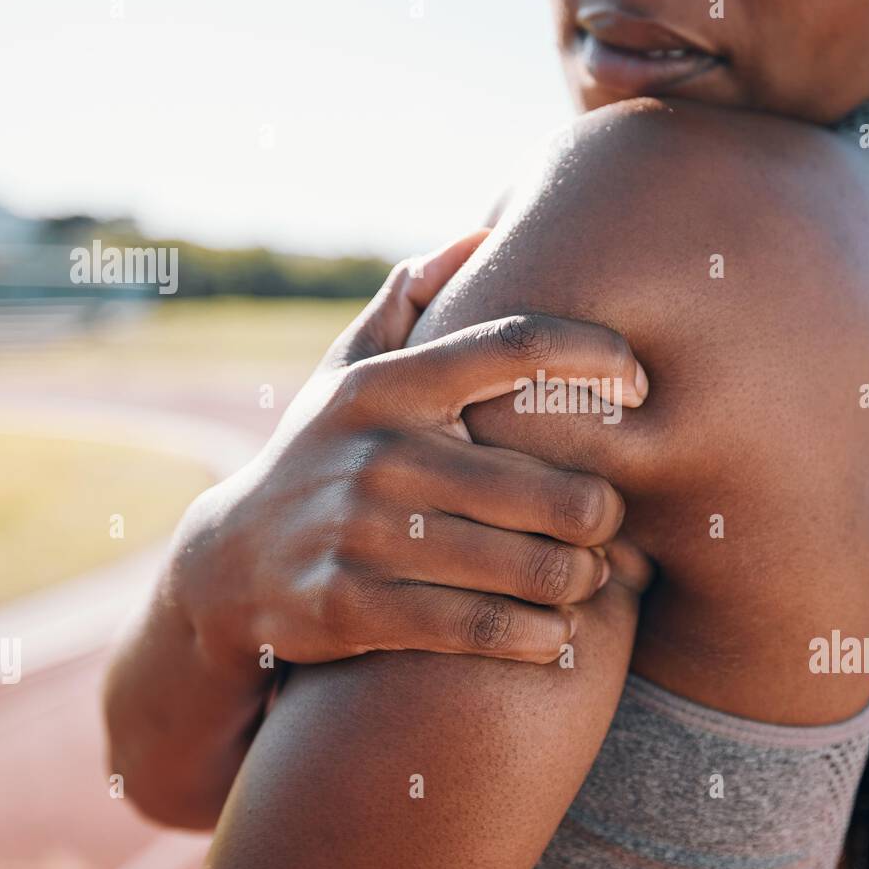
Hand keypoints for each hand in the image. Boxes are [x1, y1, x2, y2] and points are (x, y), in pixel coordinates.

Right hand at [173, 230, 649, 678]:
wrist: (228, 566)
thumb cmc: (324, 456)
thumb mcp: (347, 373)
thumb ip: (411, 303)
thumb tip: (482, 231)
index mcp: (390, 385)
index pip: (514, 347)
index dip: (596, 356)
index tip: (641, 383)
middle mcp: (379, 451)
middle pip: (554, 486)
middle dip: (604, 515)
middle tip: (607, 524)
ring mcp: (363, 531)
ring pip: (531, 564)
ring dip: (581, 580)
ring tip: (588, 576)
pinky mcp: (353, 606)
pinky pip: (483, 628)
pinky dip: (539, 637)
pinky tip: (557, 634)